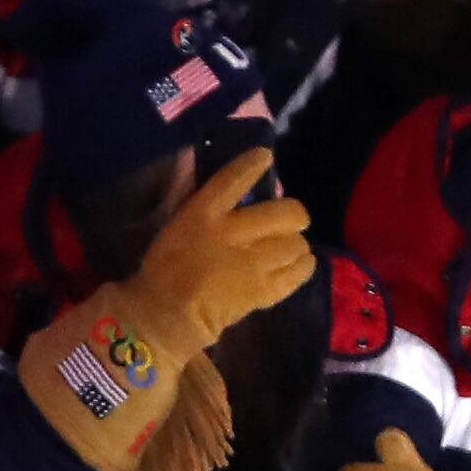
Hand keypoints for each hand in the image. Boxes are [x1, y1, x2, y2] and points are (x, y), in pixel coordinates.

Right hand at [131, 147, 317, 349]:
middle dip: (294, 215)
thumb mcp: (179, 224)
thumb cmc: (167, 266)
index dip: (253, 165)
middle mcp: (232, 234)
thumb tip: (225, 182)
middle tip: (290, 221)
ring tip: (290, 248)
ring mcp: (251, 264)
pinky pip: (297, 273)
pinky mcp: (262, 291)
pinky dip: (303, 266)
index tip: (264, 157)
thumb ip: (205, 204)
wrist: (166, 313)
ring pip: (296, 244)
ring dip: (297, 243)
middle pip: (284, 214)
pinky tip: (300, 264)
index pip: (234, 179)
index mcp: (203, 214)